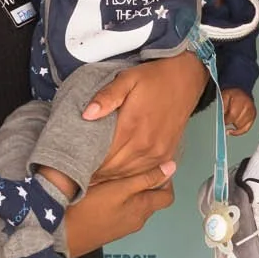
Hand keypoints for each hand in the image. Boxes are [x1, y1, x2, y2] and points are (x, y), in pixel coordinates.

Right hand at [64, 169, 174, 257]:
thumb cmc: (91, 209)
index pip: (168, 197)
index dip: (166, 181)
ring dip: (134, 192)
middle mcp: (137, 221)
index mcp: (143, 209)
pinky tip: (107, 192)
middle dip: (149, 184)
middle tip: (134, 167)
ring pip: (137, 206)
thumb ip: (146, 179)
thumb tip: (172, 168)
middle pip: (153, 201)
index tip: (153, 167)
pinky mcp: (111, 230)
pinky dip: (122, 201)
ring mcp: (124, 227)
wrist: (64, 235)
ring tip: (119, 177)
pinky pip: (124, 212)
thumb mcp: (120, 188)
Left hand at [84, 54, 208, 181]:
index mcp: (131, 126)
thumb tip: (86, 114)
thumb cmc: (153, 78)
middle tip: (78, 175)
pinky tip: (116, 176)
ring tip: (92, 178)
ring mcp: (158, 152)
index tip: (73, 166)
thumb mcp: (127, 79)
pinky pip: (144, 173)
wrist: (185, 79)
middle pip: (113, 169)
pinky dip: (128, 177)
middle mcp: (145, 145)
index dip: (87, 164)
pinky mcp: (166, 154)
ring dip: (110, 178)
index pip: (103, 156)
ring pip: (128, 175)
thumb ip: (107, 96)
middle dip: (95, 174)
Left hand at [222, 88, 256, 135]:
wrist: (242, 92)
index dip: (226, 120)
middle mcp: (248, 107)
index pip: (233, 115)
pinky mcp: (253, 117)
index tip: (222, 121)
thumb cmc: (233, 94)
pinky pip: (246, 129)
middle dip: (230, 121)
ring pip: (241, 126)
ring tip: (232, 119)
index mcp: (241, 100)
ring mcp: (252, 113)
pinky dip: (239, 131)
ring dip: (234, 125)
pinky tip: (233, 131)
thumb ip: (223, 106)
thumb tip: (221, 118)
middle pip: (237, 122)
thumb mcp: (224, 96)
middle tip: (226, 118)